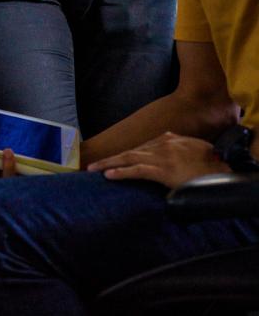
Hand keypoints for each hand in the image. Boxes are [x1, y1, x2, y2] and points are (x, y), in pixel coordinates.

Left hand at [87, 131, 229, 188]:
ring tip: (93, 169)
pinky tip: (109, 176)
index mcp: (166, 139)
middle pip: (129, 151)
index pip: (139, 147)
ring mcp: (161, 157)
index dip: (123, 155)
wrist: (223, 166)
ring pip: (128, 159)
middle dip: (109, 158)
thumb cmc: (211, 161)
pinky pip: (137, 171)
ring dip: (108, 164)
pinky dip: (122, 173)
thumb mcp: (191, 147)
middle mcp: (160, 145)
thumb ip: (176, 145)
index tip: (110, 161)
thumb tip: (166, 143)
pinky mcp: (163, 170)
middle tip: (91, 164)